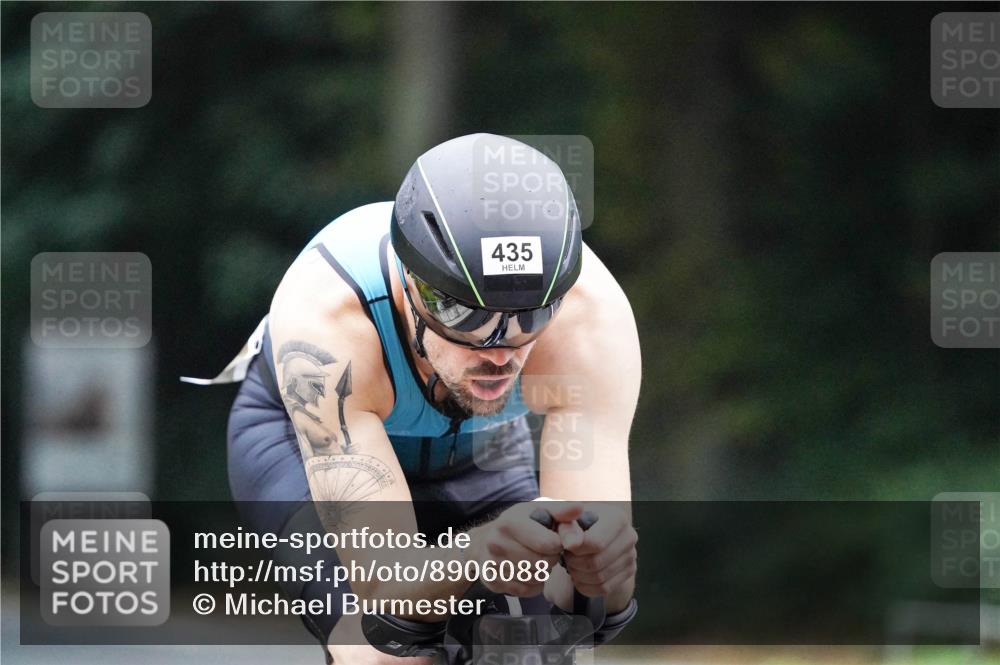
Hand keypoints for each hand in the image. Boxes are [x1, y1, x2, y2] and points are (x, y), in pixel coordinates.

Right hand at [466, 502, 582, 596]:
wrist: (484, 541)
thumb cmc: (519, 523)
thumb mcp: (539, 510)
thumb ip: (561, 511)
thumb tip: (578, 509)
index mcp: (509, 523)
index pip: (548, 544)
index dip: (558, 543)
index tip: (553, 538)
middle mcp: (497, 544)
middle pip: (542, 563)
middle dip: (550, 558)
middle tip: (544, 550)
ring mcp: (492, 564)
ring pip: (535, 578)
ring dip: (542, 571)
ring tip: (535, 558)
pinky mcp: (493, 582)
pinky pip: (526, 590)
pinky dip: (533, 583)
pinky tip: (528, 570)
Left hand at [558, 503, 636, 610]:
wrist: (590, 530)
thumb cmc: (576, 521)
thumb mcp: (567, 519)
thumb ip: (566, 526)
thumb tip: (571, 544)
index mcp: (617, 518)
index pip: (595, 543)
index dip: (575, 549)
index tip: (566, 546)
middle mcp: (629, 536)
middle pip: (596, 562)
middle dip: (575, 563)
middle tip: (566, 556)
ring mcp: (631, 555)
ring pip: (599, 578)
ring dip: (578, 575)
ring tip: (571, 564)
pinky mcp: (629, 571)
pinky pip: (604, 588)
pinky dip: (585, 586)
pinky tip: (578, 575)